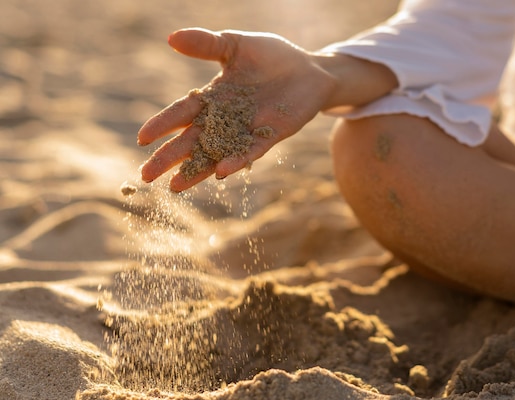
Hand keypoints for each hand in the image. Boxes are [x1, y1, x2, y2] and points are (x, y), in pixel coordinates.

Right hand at [138, 28, 335, 190]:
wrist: (311, 69)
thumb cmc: (272, 56)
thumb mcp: (236, 45)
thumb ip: (206, 44)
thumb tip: (171, 37)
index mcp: (214, 97)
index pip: (182, 112)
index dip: (163, 124)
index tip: (142, 138)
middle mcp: (226, 118)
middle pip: (192, 140)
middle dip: (169, 157)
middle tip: (145, 176)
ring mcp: (246, 130)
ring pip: (216, 153)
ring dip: (196, 170)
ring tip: (175, 186)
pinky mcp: (269, 136)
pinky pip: (249, 152)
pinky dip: (235, 161)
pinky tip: (219, 172)